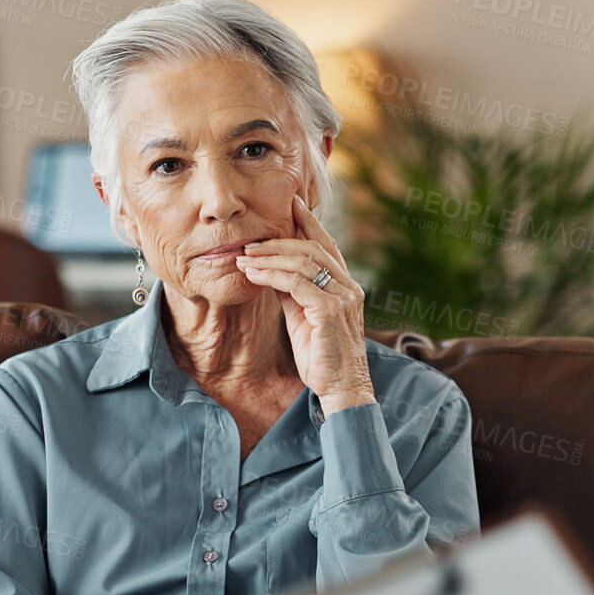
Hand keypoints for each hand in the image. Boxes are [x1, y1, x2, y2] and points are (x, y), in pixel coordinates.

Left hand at [234, 195, 375, 413]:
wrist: (341, 389)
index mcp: (346, 286)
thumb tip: (272, 270)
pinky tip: (253, 274)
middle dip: (281, 238)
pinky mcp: (330, 312)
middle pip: (315, 248)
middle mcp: (349, 288)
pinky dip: (272, 275)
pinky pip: (297, 284)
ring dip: (270, 256)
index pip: (327, 245)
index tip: (290, 204)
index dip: (308, 222)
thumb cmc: (322, 357)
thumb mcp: (303, 317)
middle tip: (251, 239)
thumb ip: (293, 292)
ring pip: (305, 262)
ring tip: (244, 256)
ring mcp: (343, 299)